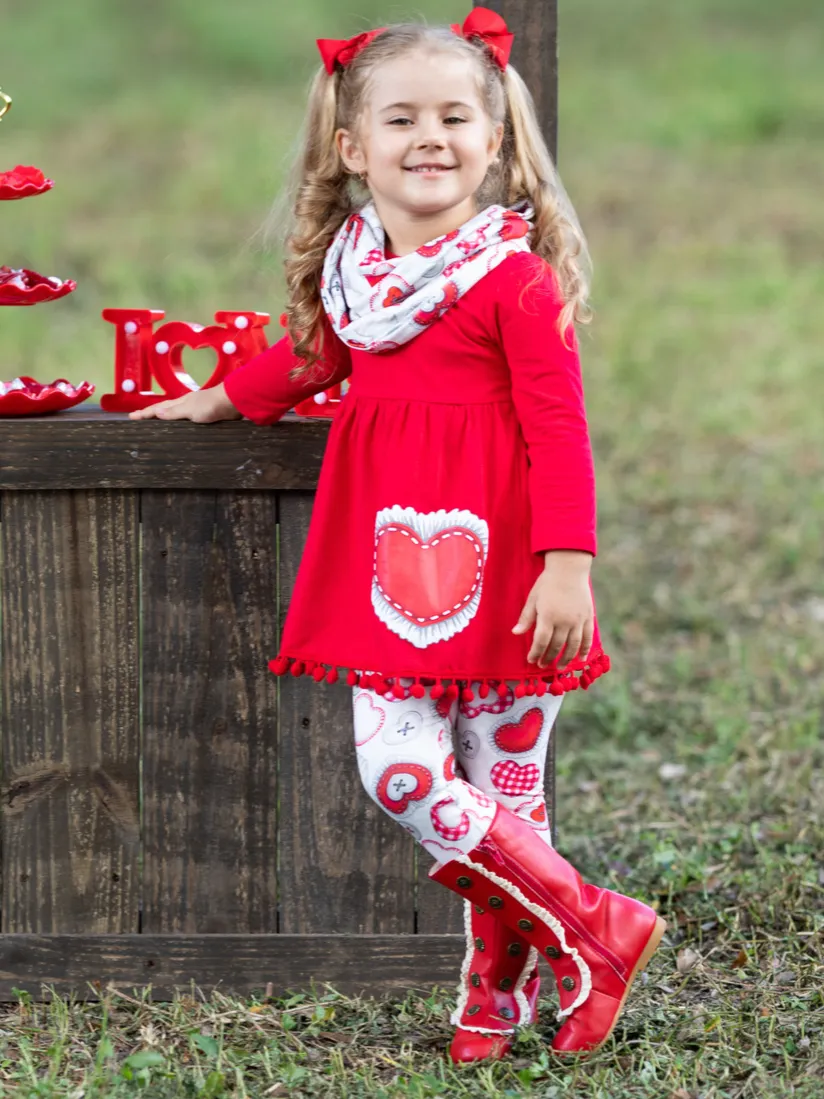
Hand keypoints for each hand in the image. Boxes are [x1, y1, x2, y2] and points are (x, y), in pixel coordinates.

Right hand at [127, 383, 242, 422]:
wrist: (234, 402)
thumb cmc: (211, 404)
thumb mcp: (190, 410)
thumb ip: (173, 412)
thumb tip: (156, 413)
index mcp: (180, 403)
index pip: (158, 408)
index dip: (145, 413)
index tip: (131, 417)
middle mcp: (187, 406)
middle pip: (165, 411)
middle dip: (152, 415)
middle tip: (140, 420)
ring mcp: (197, 411)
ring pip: (177, 417)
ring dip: (166, 420)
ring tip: (157, 426)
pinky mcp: (207, 417)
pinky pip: (189, 422)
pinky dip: (181, 425)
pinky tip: (183, 431)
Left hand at [512, 551, 594, 668]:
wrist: (569, 569)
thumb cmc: (547, 583)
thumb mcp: (533, 598)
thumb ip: (526, 617)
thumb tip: (515, 633)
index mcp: (548, 616)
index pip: (540, 641)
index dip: (535, 653)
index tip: (531, 660)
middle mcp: (564, 621)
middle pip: (556, 646)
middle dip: (549, 658)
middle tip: (543, 665)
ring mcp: (577, 620)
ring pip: (573, 646)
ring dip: (566, 659)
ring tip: (560, 668)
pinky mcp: (588, 617)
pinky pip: (587, 638)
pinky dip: (585, 650)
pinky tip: (581, 659)